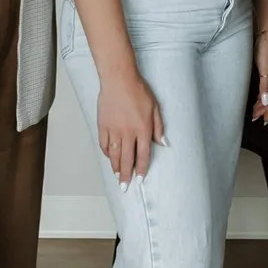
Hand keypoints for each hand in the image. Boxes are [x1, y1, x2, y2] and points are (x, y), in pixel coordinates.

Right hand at [97, 69, 163, 183]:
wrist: (119, 80)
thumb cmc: (138, 91)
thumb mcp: (155, 108)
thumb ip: (159, 128)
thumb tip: (164, 143)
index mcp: (143, 129)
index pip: (143, 155)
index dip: (141, 169)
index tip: (140, 179)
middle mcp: (128, 133)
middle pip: (127, 159)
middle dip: (127, 175)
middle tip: (125, 187)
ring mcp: (114, 130)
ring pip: (115, 155)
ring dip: (116, 167)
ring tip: (117, 177)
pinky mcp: (103, 125)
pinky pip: (104, 144)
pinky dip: (107, 153)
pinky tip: (110, 158)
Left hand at [252, 28, 267, 121]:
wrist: (267, 30)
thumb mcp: (266, 67)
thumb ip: (266, 85)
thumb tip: (266, 102)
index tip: (263, 119)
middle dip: (265, 109)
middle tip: (256, 117)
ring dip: (263, 103)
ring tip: (255, 110)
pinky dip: (263, 94)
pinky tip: (258, 98)